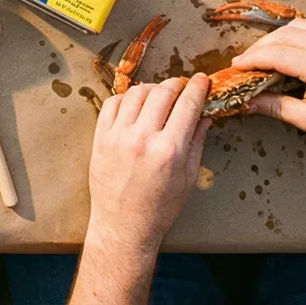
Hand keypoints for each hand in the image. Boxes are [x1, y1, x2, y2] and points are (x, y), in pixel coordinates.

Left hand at [84, 76, 210, 246]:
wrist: (124, 225)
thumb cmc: (160, 207)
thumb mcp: (188, 177)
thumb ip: (196, 141)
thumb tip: (205, 114)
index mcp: (169, 150)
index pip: (187, 104)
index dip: (198, 88)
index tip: (203, 81)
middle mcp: (142, 139)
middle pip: (162, 92)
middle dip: (177, 84)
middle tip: (184, 86)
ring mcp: (118, 137)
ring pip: (136, 93)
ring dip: (152, 88)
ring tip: (160, 95)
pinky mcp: (100, 138)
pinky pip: (112, 103)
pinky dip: (126, 98)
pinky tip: (136, 104)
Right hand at [234, 16, 305, 152]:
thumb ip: (275, 107)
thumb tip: (246, 101)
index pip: (276, 53)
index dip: (251, 59)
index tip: (236, 68)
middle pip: (283, 35)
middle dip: (260, 48)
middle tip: (246, 64)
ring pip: (297, 25)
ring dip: (277, 38)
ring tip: (265, 56)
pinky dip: (296, 32)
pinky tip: (289, 47)